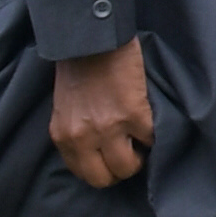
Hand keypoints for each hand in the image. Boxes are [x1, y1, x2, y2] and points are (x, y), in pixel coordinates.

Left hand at [51, 43, 155, 186]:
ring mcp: (108, 128)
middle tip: (130, 151)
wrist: (93, 37)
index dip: (103, 169)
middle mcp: (82, 138)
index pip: (85, 174)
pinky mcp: (133, 115)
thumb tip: (97, 151)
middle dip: (120, 168)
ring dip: (139, 155)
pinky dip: (152, 133)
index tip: (112, 156)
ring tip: (141, 138)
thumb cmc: (78, 67)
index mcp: (63, 136)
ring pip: (129, 166)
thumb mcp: (66, 108)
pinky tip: (148, 119)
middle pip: (105, 179)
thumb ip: (77, 132)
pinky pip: (149, 139)